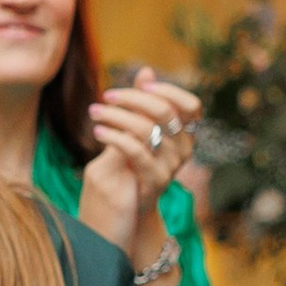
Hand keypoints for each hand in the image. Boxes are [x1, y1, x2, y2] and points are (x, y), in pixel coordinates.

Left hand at [79, 68, 197, 273]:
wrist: (126, 214)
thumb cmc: (130, 169)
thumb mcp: (136, 133)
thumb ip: (143, 104)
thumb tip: (146, 70)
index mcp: (185, 136)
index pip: (191, 105)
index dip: (170, 91)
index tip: (142, 84)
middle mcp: (184, 151)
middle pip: (165, 112)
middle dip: (133, 98)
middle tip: (106, 96)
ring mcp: (171, 168)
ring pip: (147, 130)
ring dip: (117, 116)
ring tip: (94, 112)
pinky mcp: (154, 182)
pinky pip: (137, 152)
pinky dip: (115, 137)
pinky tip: (98, 131)